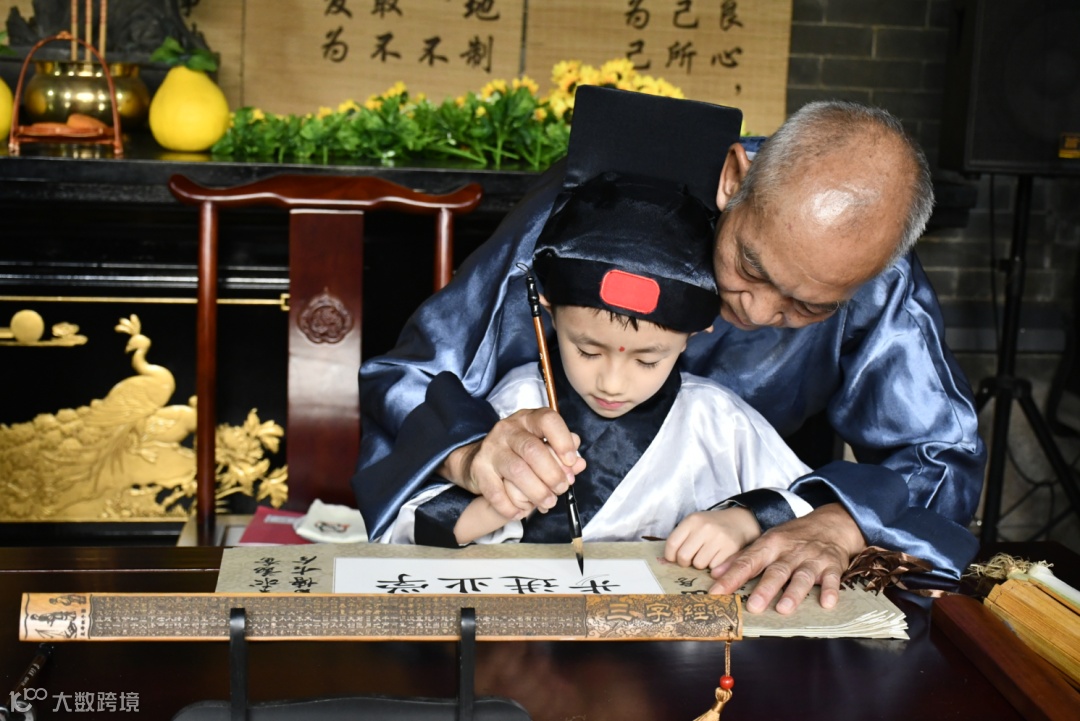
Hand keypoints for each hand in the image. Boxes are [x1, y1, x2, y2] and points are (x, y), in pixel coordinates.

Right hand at [439, 408, 585, 518]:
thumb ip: (562, 454)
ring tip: (547, 502)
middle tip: (562, 489)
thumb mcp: (542, 445)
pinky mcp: (479, 468)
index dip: (563, 441)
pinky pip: (496, 492)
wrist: (480, 458)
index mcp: (529, 420)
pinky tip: (521, 512)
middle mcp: (508, 430)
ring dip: (537, 492)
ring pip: (517, 471)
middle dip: (552, 474)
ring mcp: (491, 448)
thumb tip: (579, 464)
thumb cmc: (520, 452)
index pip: (548, 420)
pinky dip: (511, 506)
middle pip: (533, 450)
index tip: (571, 461)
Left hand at [663, 507, 759, 569]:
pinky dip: (713, 566)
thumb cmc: (710, 526)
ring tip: (706, 555)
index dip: (670, 556)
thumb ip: (681, 538)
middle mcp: (704, 527)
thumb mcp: (694, 524)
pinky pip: (713, 567)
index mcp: (691, 520)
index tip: (674, 558)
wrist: (738, 522)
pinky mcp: (730, 547)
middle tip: (691, 559)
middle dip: (685, 562)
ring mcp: (718, 537)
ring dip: (700, 564)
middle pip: (683, 557)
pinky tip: (716, 556)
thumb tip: (668, 560)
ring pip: (698, 564)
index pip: (671, 544)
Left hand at [707, 503, 864, 614]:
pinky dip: (831, 590)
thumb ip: (742, 558)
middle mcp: (790, 551)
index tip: (716, 592)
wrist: (829, 524)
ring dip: (794, 593)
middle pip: (776, 571)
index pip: (748, 561)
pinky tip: (827, 603)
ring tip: (784, 608)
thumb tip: (715, 574)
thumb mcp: (766, 542)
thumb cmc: (792, 538)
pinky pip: (833, 578)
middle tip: (753, 606)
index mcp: (770, 544)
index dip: (731, 577)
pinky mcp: (832, 565)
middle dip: (764, 589)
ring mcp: (812, 558)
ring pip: (802, 576)